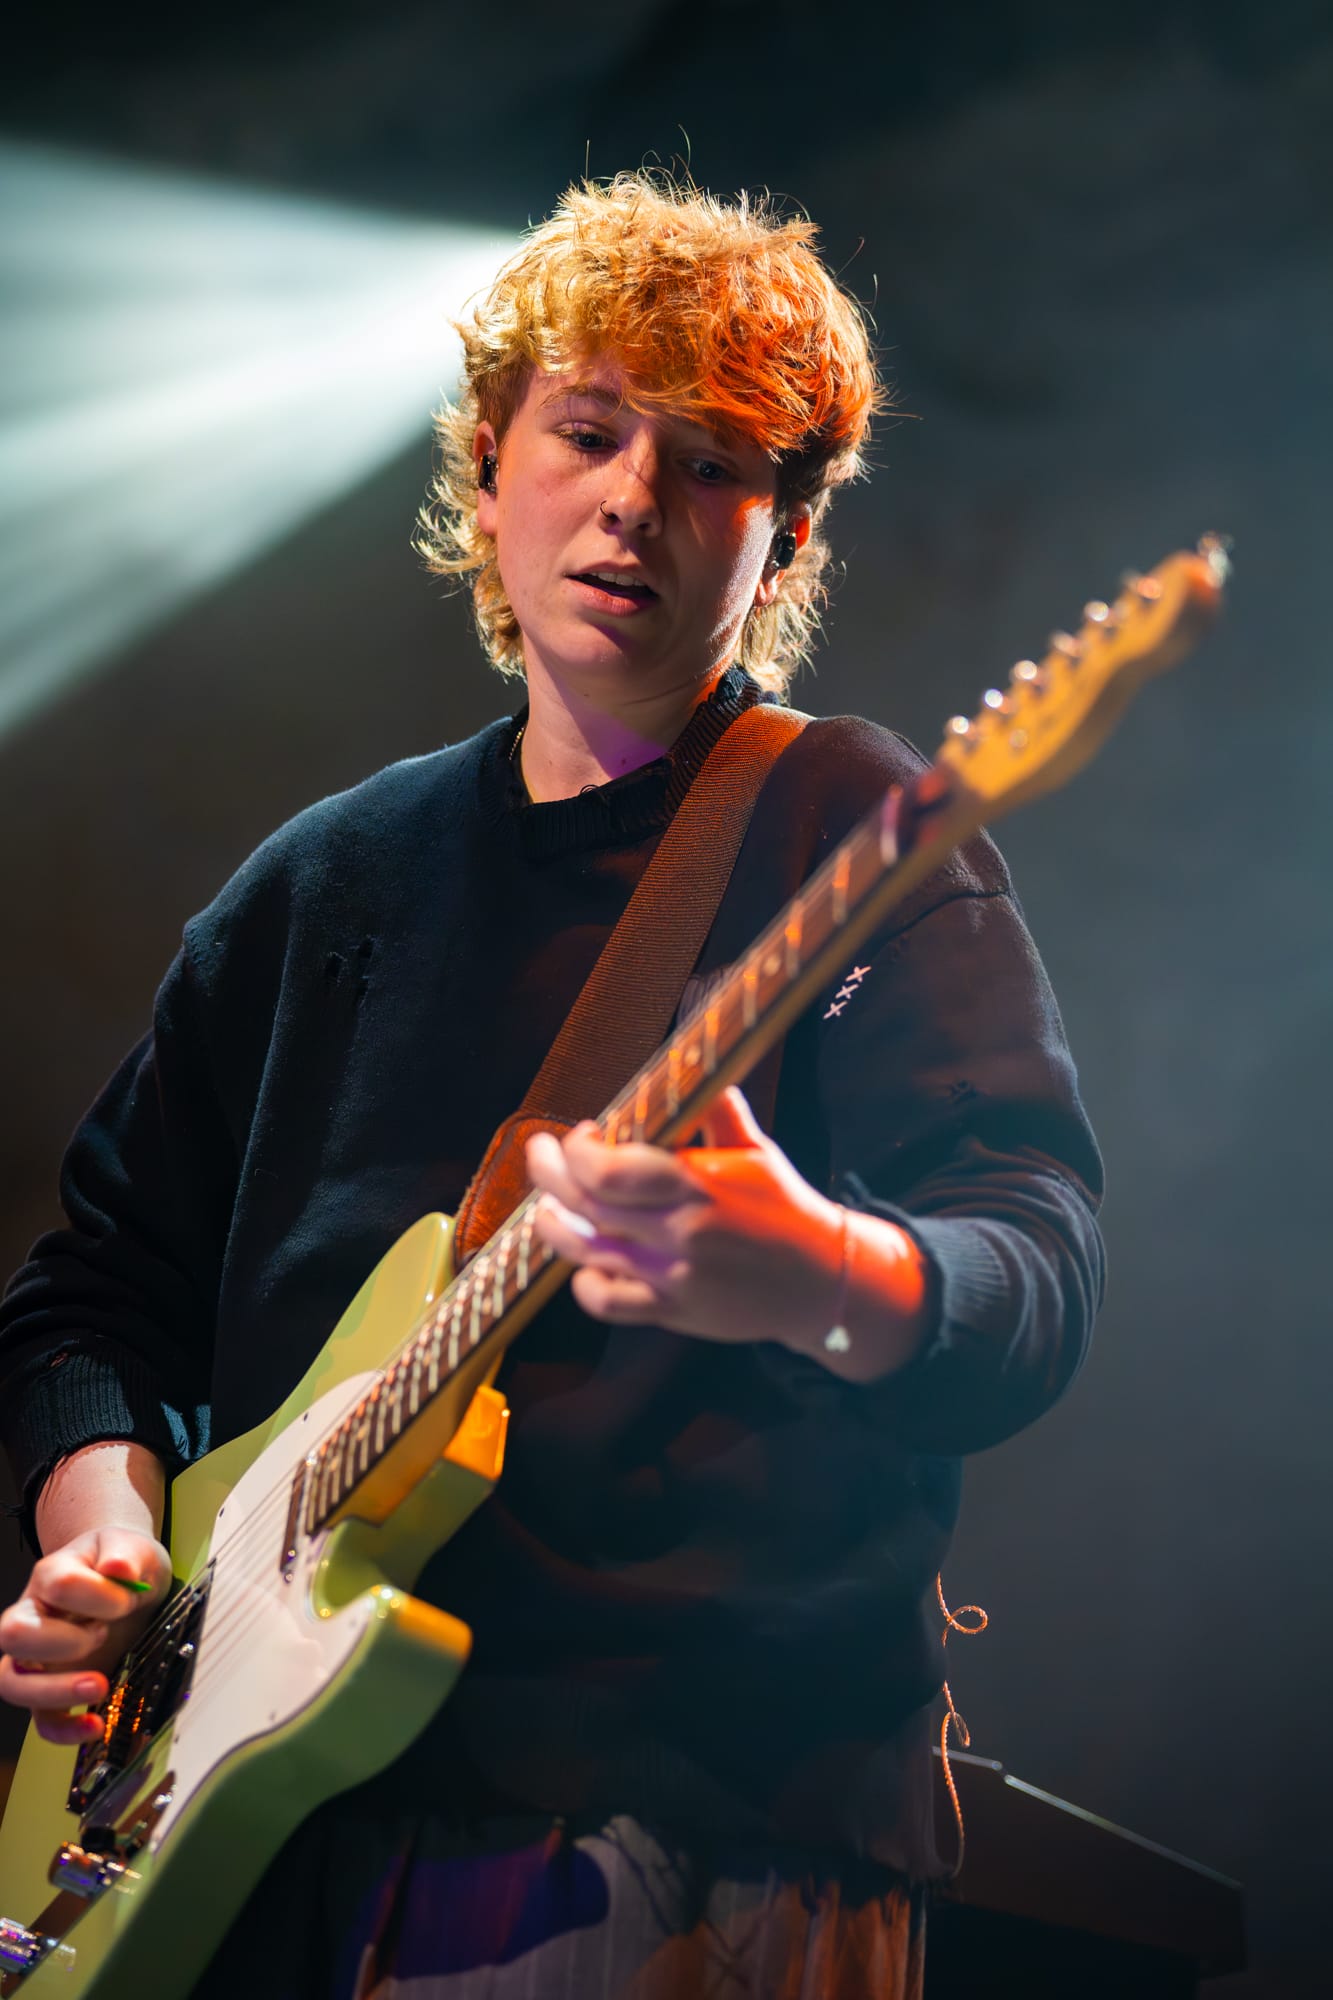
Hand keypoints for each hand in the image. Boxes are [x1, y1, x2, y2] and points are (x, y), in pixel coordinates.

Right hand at [0, 1528, 171, 1744]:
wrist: (128, 1583)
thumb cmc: (124, 1563)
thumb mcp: (135, 1548)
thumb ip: (126, 1554)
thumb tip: (118, 1568)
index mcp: (52, 1575)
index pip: (59, 1585)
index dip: (98, 1595)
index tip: (127, 1599)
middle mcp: (34, 1616)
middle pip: (14, 1635)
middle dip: (61, 1642)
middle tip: (104, 1635)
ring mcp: (38, 1657)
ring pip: (12, 1682)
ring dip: (53, 1691)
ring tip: (99, 1686)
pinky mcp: (54, 1689)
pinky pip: (41, 1719)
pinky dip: (64, 1729)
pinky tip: (96, 1726)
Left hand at [527, 1085, 845, 1350]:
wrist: (824, 1279)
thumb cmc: (785, 1205)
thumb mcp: (758, 1151)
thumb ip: (719, 1110)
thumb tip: (693, 1061)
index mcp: (699, 1184)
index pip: (612, 1169)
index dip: (579, 1151)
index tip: (581, 1134)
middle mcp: (682, 1231)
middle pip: (589, 1204)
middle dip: (550, 1174)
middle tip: (538, 1154)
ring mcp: (675, 1276)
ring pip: (589, 1251)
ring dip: (554, 1228)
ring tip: (544, 1209)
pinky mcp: (675, 1312)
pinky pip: (611, 1302)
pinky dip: (586, 1284)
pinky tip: (584, 1266)